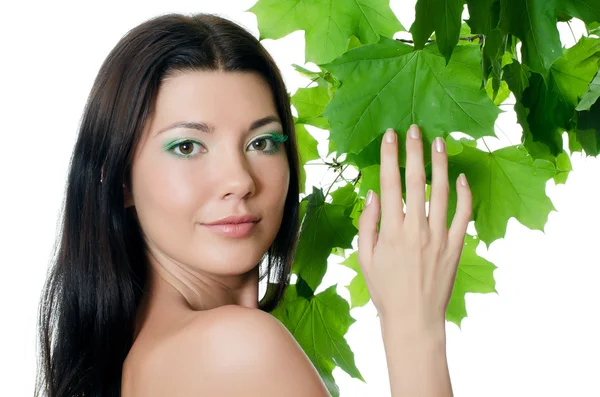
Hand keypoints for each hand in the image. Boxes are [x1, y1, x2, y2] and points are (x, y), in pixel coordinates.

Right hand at [357, 124, 471, 329]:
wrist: (413, 317)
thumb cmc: (385, 289)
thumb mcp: (364, 258)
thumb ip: (368, 224)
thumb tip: (373, 193)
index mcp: (391, 230)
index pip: (390, 183)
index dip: (390, 155)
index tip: (391, 135)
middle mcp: (416, 229)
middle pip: (416, 181)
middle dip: (415, 150)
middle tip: (415, 128)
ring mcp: (439, 236)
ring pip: (442, 192)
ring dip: (440, 164)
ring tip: (439, 142)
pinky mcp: (457, 246)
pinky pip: (464, 215)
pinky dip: (465, 195)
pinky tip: (461, 177)